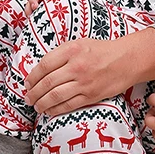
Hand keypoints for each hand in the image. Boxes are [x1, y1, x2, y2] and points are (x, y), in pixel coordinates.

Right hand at [25, 0, 85, 15]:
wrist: (64, 7)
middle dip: (34, 1)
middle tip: (36, 6)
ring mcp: (38, 4)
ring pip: (30, 5)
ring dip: (29, 9)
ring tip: (31, 15)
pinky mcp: (36, 13)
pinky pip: (30, 14)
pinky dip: (30, 17)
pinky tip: (31, 21)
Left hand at [25, 27, 154, 115]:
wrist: (127, 60)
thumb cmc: (102, 50)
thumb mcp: (79, 43)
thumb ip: (61, 54)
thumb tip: (41, 70)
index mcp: (71, 50)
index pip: (44, 65)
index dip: (32, 76)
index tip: (27, 83)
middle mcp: (76, 66)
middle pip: (47, 83)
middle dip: (33, 93)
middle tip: (27, 97)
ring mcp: (84, 82)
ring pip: (55, 96)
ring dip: (41, 103)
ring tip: (36, 106)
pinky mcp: (91, 95)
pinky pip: (69, 105)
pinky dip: (56, 110)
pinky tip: (49, 111)